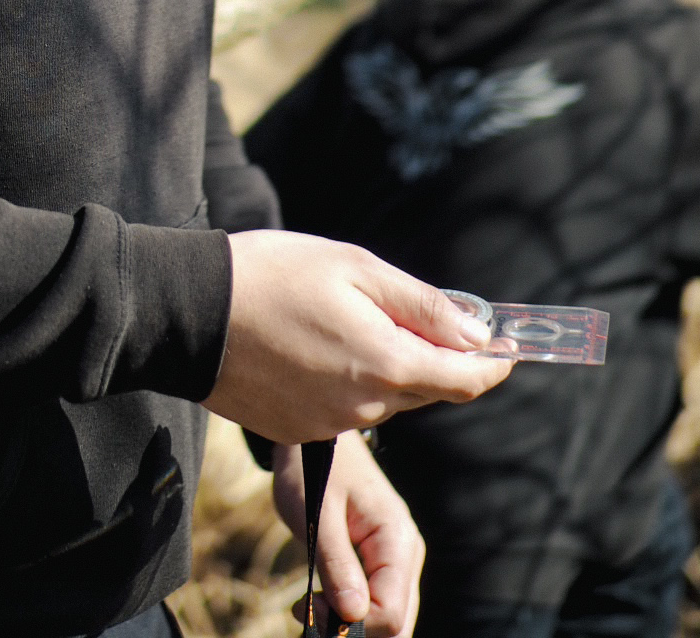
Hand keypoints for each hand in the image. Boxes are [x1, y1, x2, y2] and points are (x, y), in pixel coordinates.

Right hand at [204, 231, 511, 443]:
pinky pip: (343, 408)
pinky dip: (348, 380)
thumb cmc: (272, 274)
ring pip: (383, 398)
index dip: (494, 364)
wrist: (189, 312)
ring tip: (351, 316)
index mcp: (386, 364)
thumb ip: (421, 304)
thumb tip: (477, 333)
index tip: (510, 348)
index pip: (465, 380)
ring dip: (387, 365)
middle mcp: (364, 407)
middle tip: (422, 314)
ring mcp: (328, 425)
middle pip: (424, 388)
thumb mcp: (355, 268)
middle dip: (435, 356)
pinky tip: (316, 342)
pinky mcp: (297, 431)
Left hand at [272, 433, 422, 637]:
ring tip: (311, 602)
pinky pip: (378, 602)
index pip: (391, 613)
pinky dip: (352, 610)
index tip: (310, 606)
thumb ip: (337, 564)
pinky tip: (322, 597)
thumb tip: (354, 616)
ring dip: (352, 622)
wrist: (317, 440)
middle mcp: (407, 553)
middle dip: (355, 629)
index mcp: (396, 539)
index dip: (353, 625)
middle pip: (397, 622)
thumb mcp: (318, 514)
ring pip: (390, 617)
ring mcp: (399, 559)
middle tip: (308, 608)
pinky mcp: (384, 563)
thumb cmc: (314, 468)